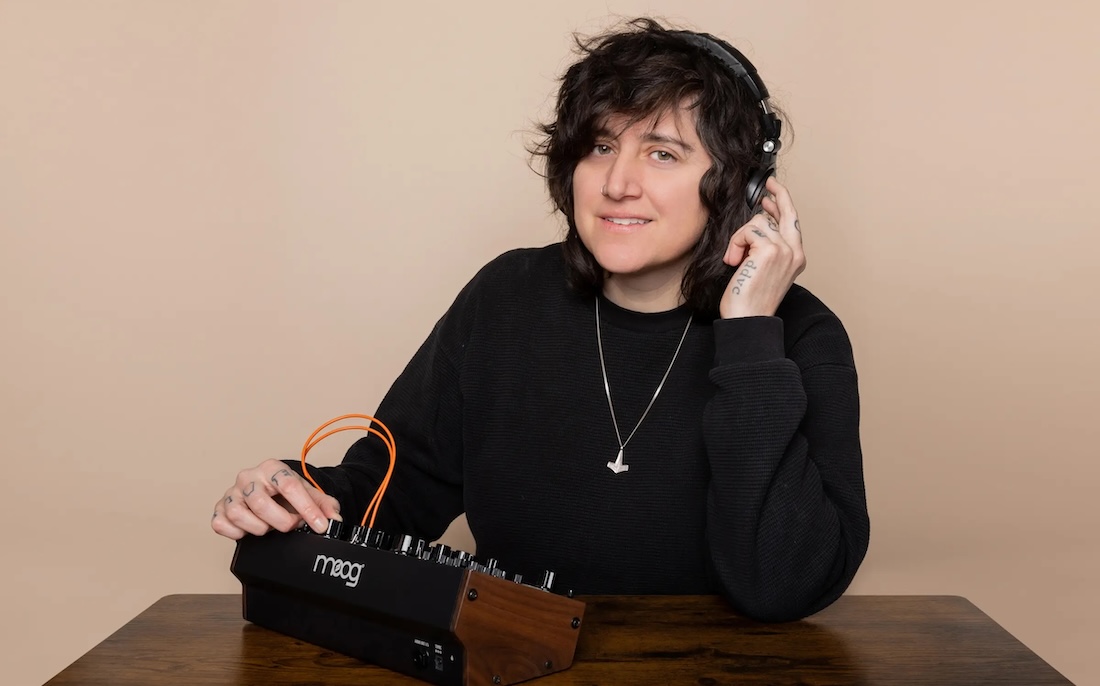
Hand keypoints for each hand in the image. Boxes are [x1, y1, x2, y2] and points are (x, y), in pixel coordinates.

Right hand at [210, 458, 340, 539]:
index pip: (289, 486)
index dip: (306, 508)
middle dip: (282, 521)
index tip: (319, 525)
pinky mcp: (219, 508)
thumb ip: (325, 505)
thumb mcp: (309, 494)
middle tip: (292, 525)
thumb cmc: (286, 493)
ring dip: (260, 528)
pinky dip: (238, 533)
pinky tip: (250, 529)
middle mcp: (249, 477)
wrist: (268, 493)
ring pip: (239, 515)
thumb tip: (334, 518)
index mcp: (273, 468)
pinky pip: (222, 525)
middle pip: (260, 503)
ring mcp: (231, 493)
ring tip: (271, 526)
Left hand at [719, 177, 805, 317]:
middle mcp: (795, 252)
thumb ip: (766, 246)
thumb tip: (759, 222)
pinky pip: (747, 231)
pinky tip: (734, 261)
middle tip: (768, 183)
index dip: (782, 203)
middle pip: (786, 211)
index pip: (792, 222)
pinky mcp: (770, 250)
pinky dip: (736, 244)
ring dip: (740, 238)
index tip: (772, 192)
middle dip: (777, 194)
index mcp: (796, 257)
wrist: (748, 318)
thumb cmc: (751, 299)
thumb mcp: (763, 269)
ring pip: (758, 221)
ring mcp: (784, 250)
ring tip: (736, 260)